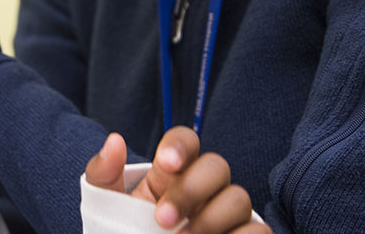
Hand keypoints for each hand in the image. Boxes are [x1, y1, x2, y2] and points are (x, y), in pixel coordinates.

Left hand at [85, 128, 269, 233]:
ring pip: (239, 198)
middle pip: (217, 166)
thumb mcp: (105, 204)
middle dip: (191, 190)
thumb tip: (115, 140)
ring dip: (211, 219)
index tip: (166, 163)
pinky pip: (259, 231)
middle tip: (162, 219)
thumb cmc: (123, 229)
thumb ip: (104, 173)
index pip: (186, 141)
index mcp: (172, 172)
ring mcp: (227, 215)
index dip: (180, 145)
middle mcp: (204, 188)